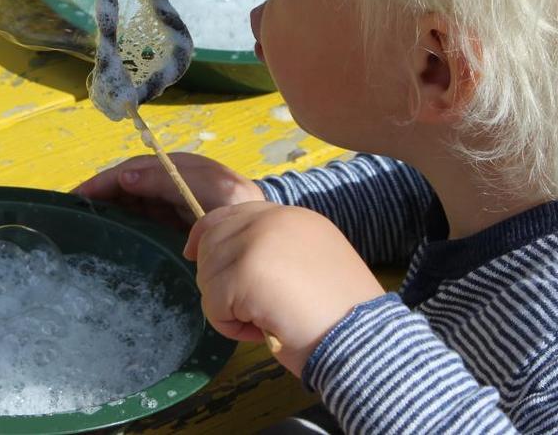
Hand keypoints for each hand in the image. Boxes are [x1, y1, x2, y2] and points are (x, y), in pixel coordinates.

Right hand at [74, 153, 263, 228]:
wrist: (274, 247)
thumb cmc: (245, 221)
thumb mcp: (215, 200)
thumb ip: (173, 184)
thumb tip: (125, 175)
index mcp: (190, 172)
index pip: (140, 168)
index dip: (109, 179)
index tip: (82, 194)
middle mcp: (182, 181)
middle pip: (134, 179)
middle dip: (103, 189)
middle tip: (73, 206)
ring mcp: (181, 201)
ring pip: (136, 196)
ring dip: (111, 203)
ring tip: (82, 217)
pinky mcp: (181, 219)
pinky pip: (147, 212)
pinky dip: (126, 216)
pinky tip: (108, 227)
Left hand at [185, 202, 385, 375]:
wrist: (365, 342)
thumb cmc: (339, 316)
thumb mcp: (306, 264)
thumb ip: (272, 250)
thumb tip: (225, 256)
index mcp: (290, 216)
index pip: (228, 213)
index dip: (205, 236)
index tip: (192, 255)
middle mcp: (273, 219)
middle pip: (211, 241)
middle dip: (217, 280)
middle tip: (250, 309)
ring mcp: (258, 241)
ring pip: (208, 273)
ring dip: (226, 307)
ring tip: (264, 320)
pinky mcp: (246, 271)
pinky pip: (212, 302)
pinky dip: (229, 326)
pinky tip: (262, 330)